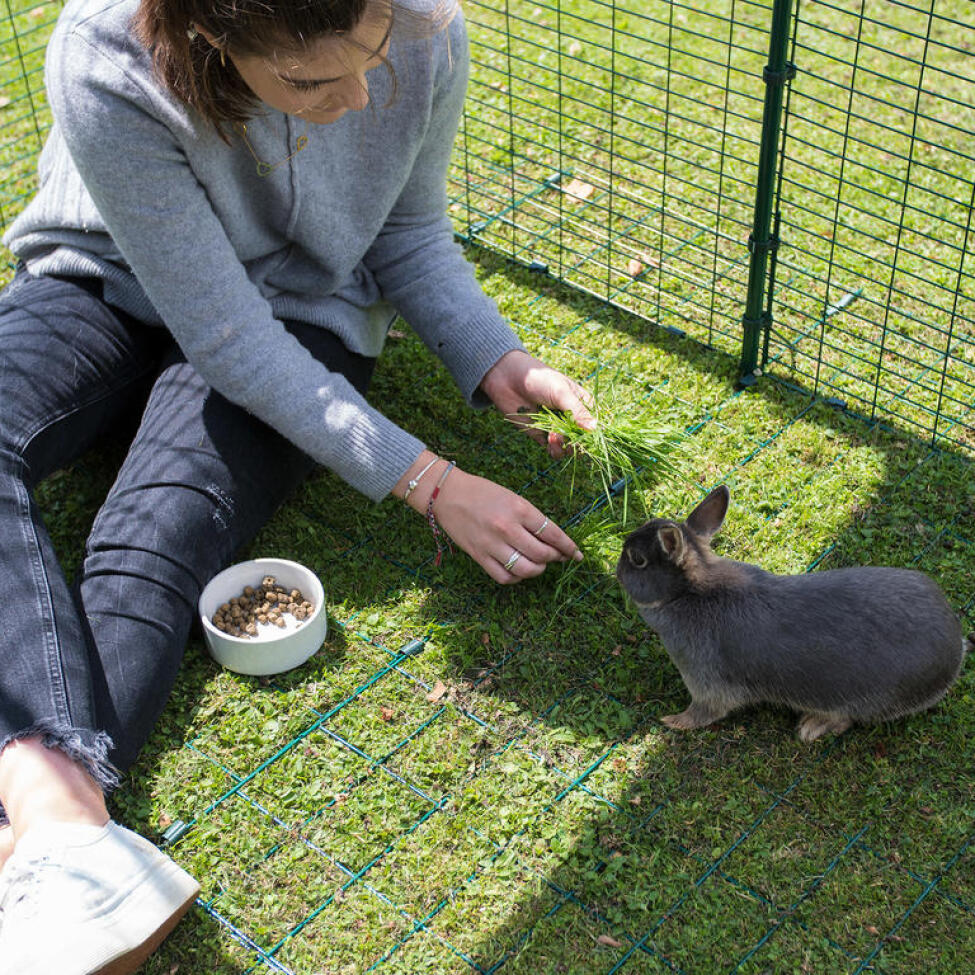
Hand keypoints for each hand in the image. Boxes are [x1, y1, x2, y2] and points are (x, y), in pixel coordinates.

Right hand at [396, 453, 581, 583]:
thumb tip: (553, 541)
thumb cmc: (483, 493)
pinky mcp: (479, 556)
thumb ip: (532, 518)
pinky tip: (519, 570)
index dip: (569, 547)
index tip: (577, 554)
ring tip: (538, 564)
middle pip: (542, 554)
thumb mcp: (513, 498)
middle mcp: (507, 527)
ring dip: (538, 570)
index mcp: (519, 508)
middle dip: (555, 558)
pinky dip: (517, 577)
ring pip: (526, 569)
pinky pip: (504, 577)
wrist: (447, 494)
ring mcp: (492, 544)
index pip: (552, 533)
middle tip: (557, 557)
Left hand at [479, 350, 594, 457]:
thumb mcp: (561, 392)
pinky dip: (554, 450)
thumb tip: (595, 428)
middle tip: (569, 439)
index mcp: (582, 404)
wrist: (508, 379)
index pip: (595, 423)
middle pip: (584, 440)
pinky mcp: (543, 436)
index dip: (595, 433)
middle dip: (578, 442)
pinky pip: (555, 451)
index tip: (589, 437)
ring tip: (553, 437)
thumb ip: (577, 411)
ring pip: (570, 448)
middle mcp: (572, 418)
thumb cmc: (539, 379)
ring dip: (565, 447)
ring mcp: (558, 428)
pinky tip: (548, 440)